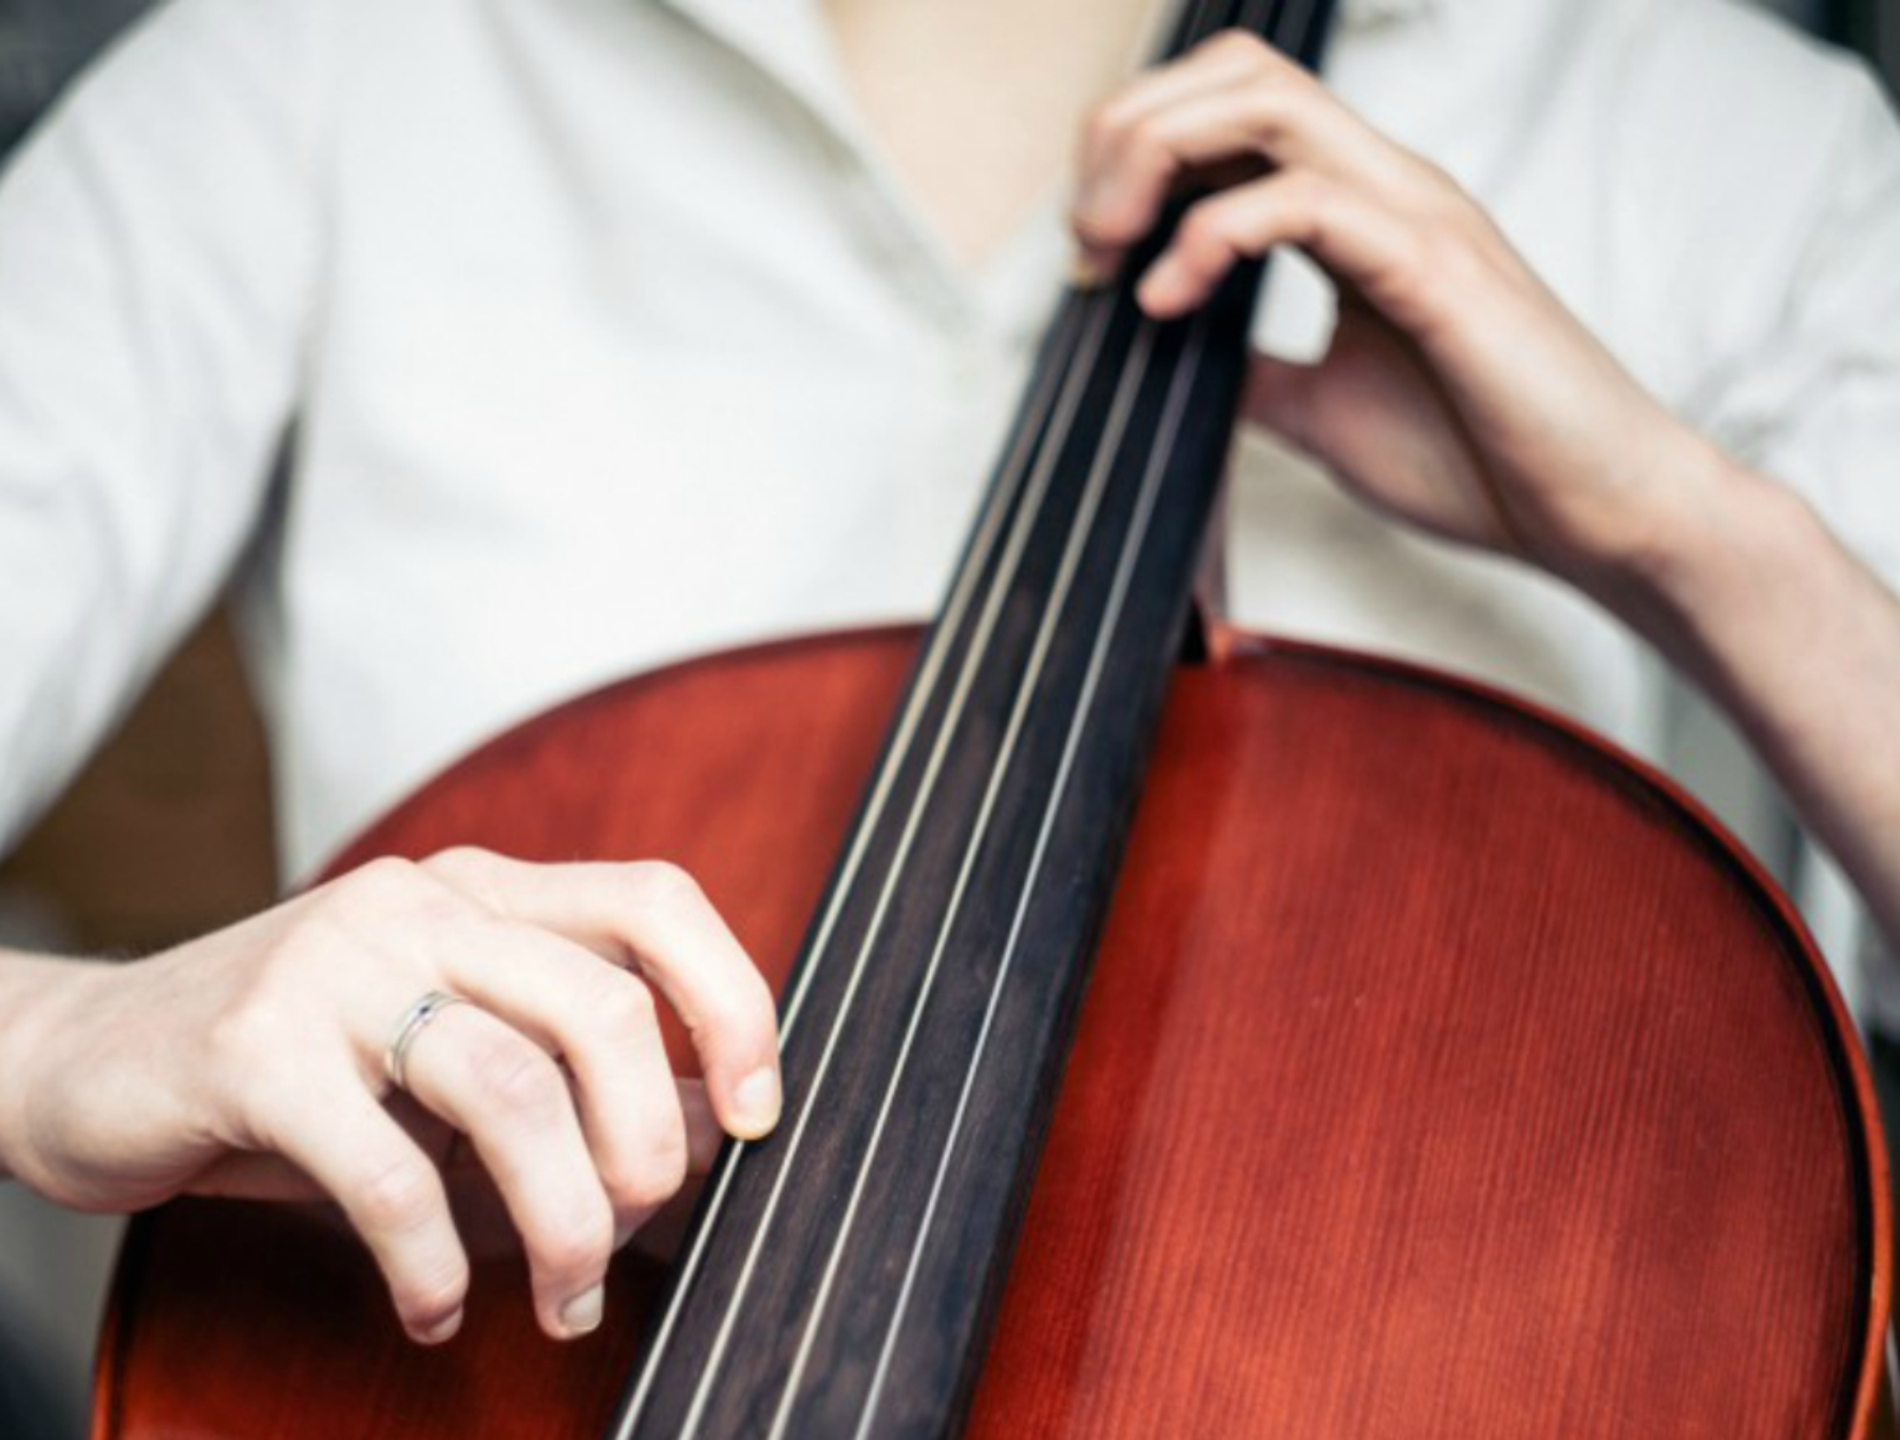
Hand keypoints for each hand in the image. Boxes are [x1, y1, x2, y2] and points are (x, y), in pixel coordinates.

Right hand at [0, 848, 780, 1344]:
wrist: (88, 1058)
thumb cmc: (300, 1067)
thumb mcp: (448, 1046)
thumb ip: (568, 1067)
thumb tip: (711, 1122)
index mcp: (486, 891)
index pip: (656, 901)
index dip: (732, 1000)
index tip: (758, 1113)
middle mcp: (422, 903)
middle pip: (602, 1008)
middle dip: (647, 1149)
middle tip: (635, 1233)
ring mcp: (334, 963)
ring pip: (510, 1090)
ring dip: (561, 1222)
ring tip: (557, 1298)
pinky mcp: (253, 1046)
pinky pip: (388, 1171)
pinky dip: (430, 1262)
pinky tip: (428, 1309)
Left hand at [1070, 31, 1730, 597]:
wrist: (1595, 513)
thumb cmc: (1481, 459)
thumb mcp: (1323, 411)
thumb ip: (1254, 373)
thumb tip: (1178, 367)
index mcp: (1357, 209)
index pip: (1231, 110)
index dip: (1136, 155)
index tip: (1091, 256)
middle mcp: (1383, 187)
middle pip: (1234, 73)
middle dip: (1127, 134)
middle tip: (1086, 241)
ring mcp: (1411, 213)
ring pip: (1263, 100)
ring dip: (1155, 159)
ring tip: (1112, 251)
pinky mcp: (1433, 265)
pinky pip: (1302, 199)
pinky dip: (1210, 239)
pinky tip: (1171, 302)